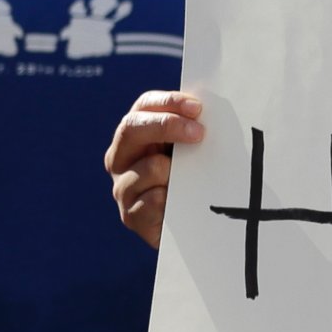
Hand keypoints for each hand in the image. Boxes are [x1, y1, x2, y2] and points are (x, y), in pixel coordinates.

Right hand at [106, 90, 203, 248]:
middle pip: (132, 128)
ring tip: (193, 181)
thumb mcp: (192, 150)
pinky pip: (154, 200)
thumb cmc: (194, 180)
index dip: (168, 102)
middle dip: (167, 126)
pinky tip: (184, 204)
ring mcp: (122, 187)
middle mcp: (120, 158)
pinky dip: (173, 200)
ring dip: (177, 172)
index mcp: (135, 135)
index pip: (144, 106)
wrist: (191, 228)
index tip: (197, 108)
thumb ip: (192, 130)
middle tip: (200, 133)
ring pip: (150, 167)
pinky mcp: (131, 216)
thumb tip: (211, 112)